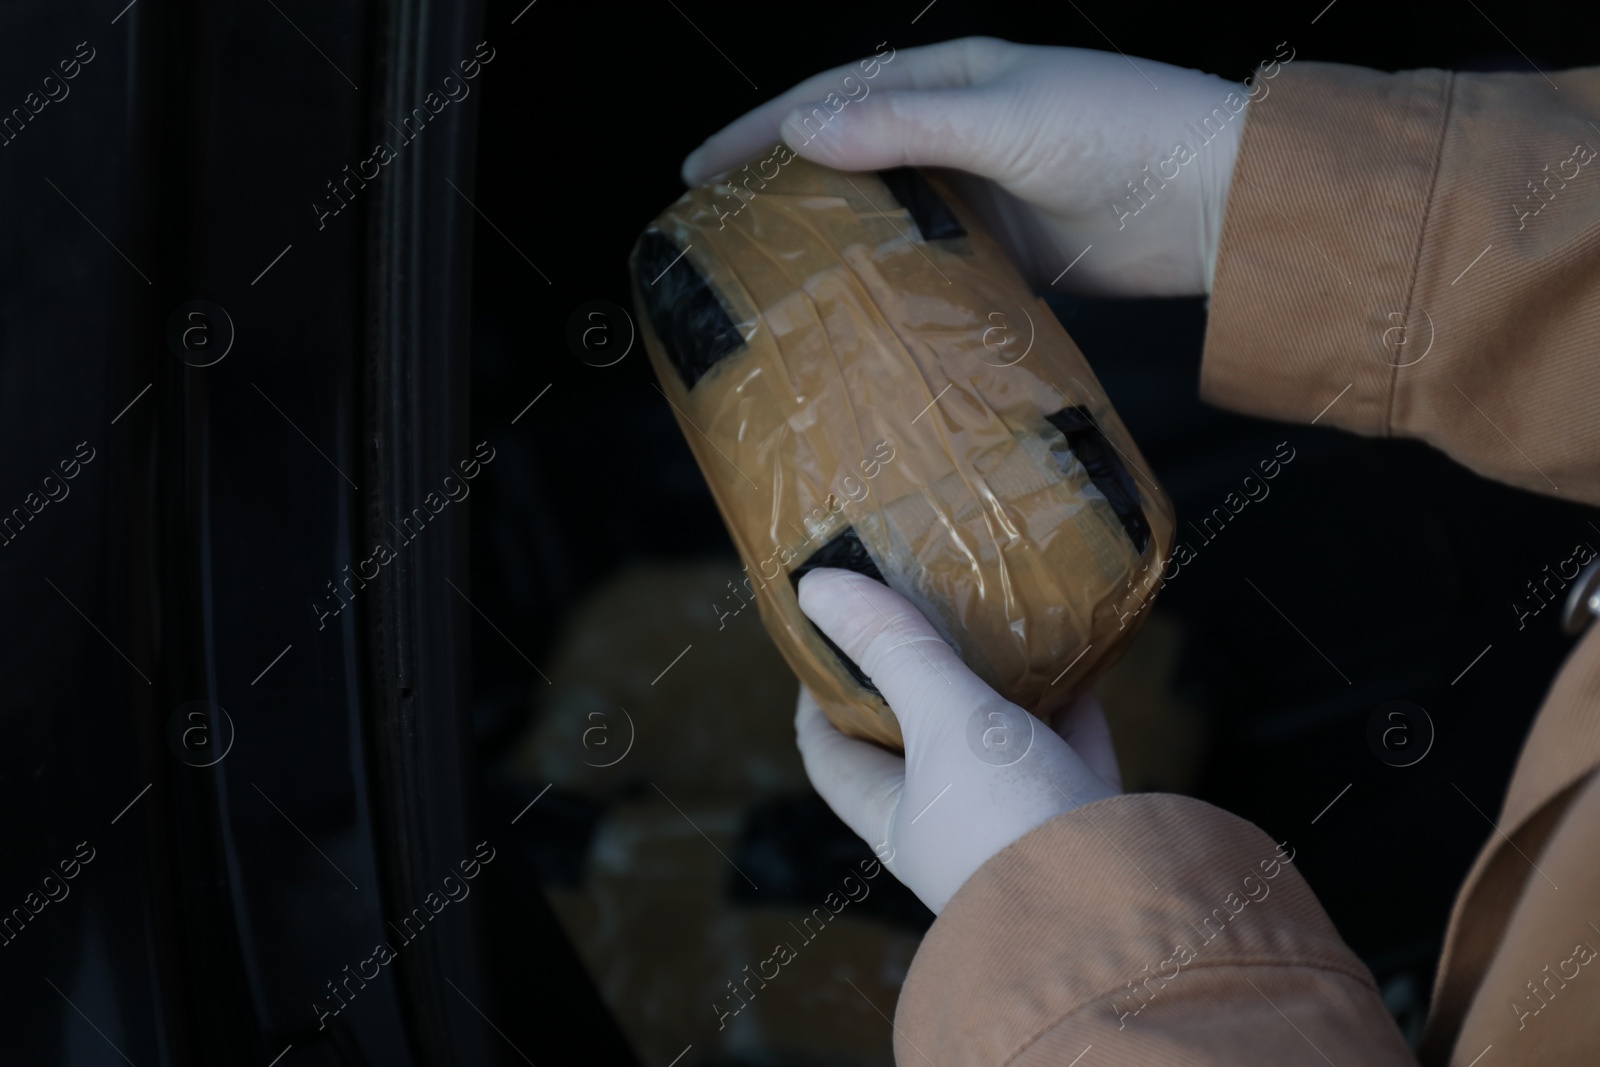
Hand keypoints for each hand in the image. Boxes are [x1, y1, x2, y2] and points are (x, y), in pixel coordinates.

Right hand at [681, 37, 1251, 295]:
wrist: (1217, 203)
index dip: (761, 130)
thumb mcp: (1001, 116)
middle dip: (783, 190)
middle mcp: (958, 136)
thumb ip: (901, 125)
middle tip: (720, 235)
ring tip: (771, 284)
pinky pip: (931, 268)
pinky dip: (892, 287)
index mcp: (951, 81)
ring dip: (833, 245)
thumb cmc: (1121, 132)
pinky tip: (858, 316)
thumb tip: (801, 127)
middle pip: (849, 161)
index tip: (700, 170)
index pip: (833, 99)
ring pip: (885, 220)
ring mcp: (981, 197)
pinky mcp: (1008, 255)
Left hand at [793, 568, 1121, 913]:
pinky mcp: (1089, 825)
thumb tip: (814, 587)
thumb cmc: (1009, 822)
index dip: (817, 694)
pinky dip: (1071, 707)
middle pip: (916, 744)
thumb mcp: (945, 721)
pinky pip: (1071, 753)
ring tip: (992, 620)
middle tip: (918, 609)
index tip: (827, 633)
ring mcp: (1021, 830)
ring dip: (994, 688)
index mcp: (895, 817)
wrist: (1123, 915)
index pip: (829, 753)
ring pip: (999, 746)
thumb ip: (893, 650)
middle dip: (913, 682)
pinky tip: (1077, 659)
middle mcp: (951, 829)